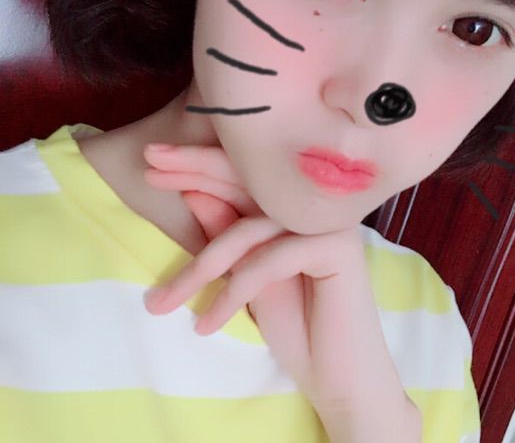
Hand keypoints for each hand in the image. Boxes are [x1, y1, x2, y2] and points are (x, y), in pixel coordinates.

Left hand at [142, 143, 411, 415]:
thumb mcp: (245, 278)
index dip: (199, 166)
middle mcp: (316, 205)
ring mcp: (331, 223)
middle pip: (249, 181)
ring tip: (161, 303)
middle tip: (148, 168)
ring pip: (249, 230)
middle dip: (194, 173)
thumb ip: (226, 233)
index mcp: (297, 205)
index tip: (152, 163)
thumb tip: (192, 190)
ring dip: (200, 267)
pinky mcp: (337, 249)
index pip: (246, 174)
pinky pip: (268, 261)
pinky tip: (207, 324)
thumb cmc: (296, 326)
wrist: (339, 377)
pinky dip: (232, 293)